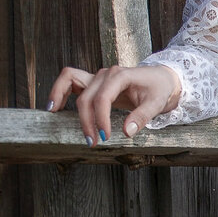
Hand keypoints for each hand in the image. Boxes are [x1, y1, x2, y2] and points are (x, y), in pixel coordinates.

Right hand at [45, 63, 181, 143]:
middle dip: (86, 121)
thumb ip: (142, 117)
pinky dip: (60, 91)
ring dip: (61, 98)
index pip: (102, 98)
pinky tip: (54, 107)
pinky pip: (71, 81)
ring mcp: (98, 77)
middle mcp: (106, 74)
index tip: (104, 137)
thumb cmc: (160, 89)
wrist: (163, 79)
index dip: (100, 119)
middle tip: (91, 142)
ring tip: (54, 116)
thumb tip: (126, 132)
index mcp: (121, 76)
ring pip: (70, 80)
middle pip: (85, 97)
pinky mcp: (94, 83)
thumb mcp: (157, 104)